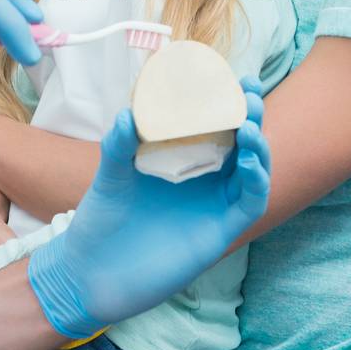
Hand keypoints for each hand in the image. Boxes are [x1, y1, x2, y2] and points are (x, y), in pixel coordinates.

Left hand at [27, 78, 269, 338]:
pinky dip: (255, 180)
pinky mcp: (219, 232)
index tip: (235, 76)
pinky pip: (250, 202)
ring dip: (259, 146)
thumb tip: (129, 114)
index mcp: (180, 160)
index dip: (228, 101)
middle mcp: (203, 180)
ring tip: (250, 126)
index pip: (214, 125)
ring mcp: (214, 205)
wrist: (91, 273)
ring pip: (253, 170)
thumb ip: (118, 145)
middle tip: (250, 92)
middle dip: (251, 115)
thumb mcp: (110, 175)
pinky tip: (246, 161)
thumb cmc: (100, 222)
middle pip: (241, 143)